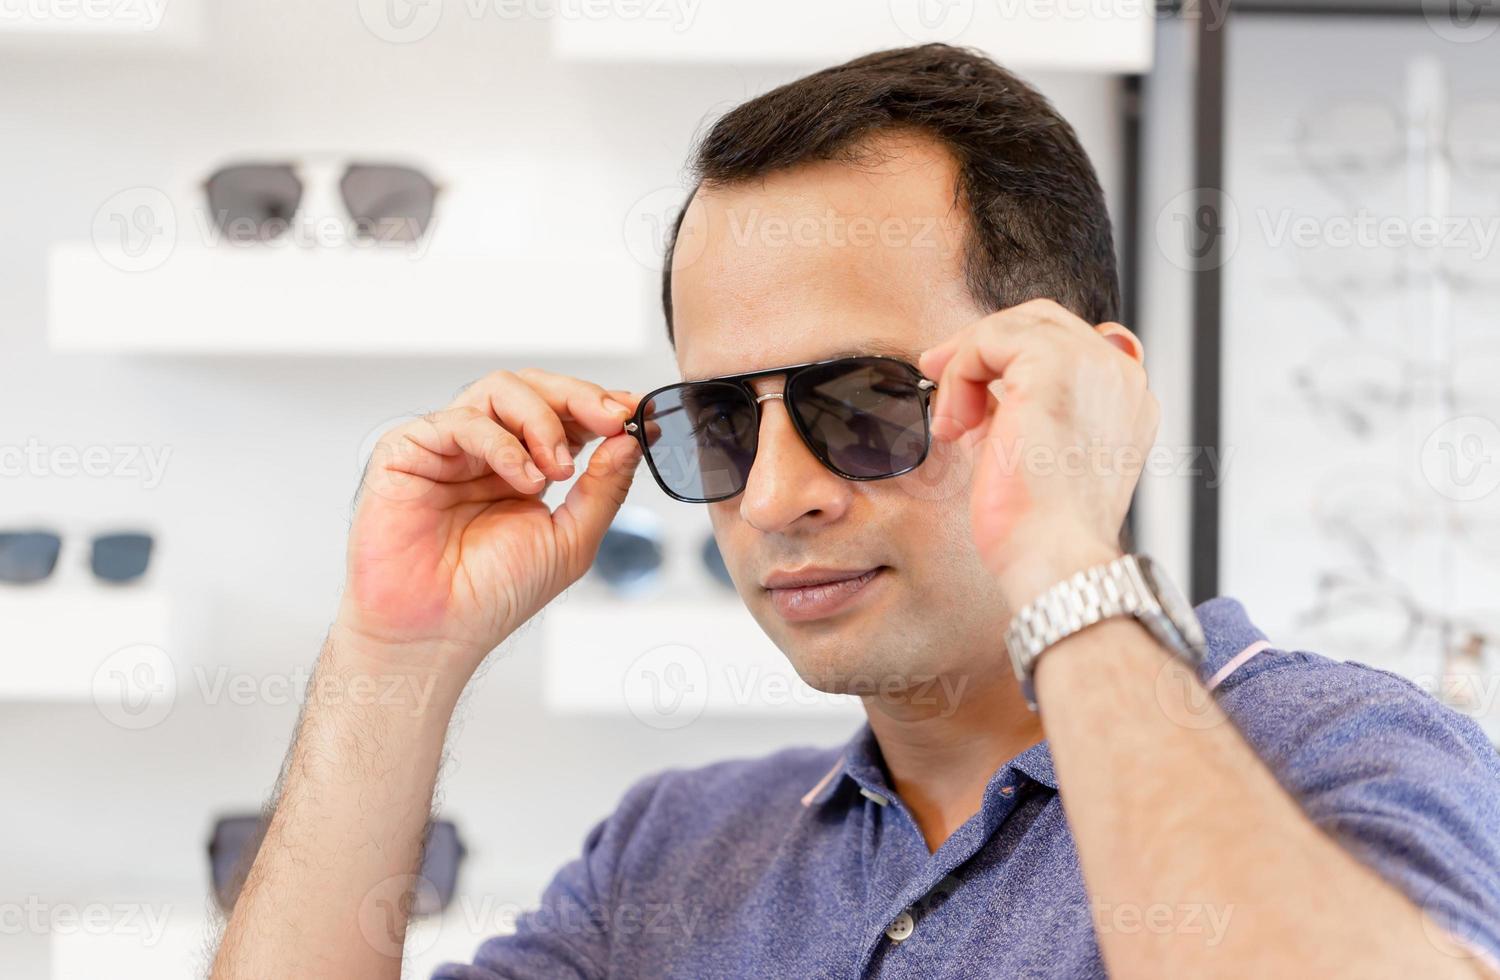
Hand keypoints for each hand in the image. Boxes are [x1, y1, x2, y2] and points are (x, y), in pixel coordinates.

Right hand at [334, 369, 644, 677]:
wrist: (437, 631)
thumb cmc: (493, 595)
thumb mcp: (571, 540)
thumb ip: (604, 488)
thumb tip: (630, 439)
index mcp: (523, 468)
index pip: (563, 414)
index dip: (599, 406)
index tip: (636, 414)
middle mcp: (485, 450)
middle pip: (534, 388)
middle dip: (578, 398)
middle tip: (610, 419)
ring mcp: (447, 447)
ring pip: (500, 390)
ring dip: (542, 420)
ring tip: (558, 469)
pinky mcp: (408, 449)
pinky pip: (462, 421)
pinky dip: (503, 443)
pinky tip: (524, 478)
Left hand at [917, 299, 1156, 605]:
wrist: (1055, 561)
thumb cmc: (1043, 529)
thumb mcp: (1036, 451)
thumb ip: (1020, 407)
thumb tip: (977, 382)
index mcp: (1127, 397)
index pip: (1069, 342)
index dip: (1012, 357)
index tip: (973, 389)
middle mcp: (1121, 374)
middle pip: (1040, 320)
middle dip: (981, 345)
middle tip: (938, 373)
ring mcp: (1094, 365)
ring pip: (1012, 324)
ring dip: (966, 364)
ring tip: (952, 420)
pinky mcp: (1055, 367)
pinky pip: (990, 339)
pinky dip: (960, 373)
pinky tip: (956, 423)